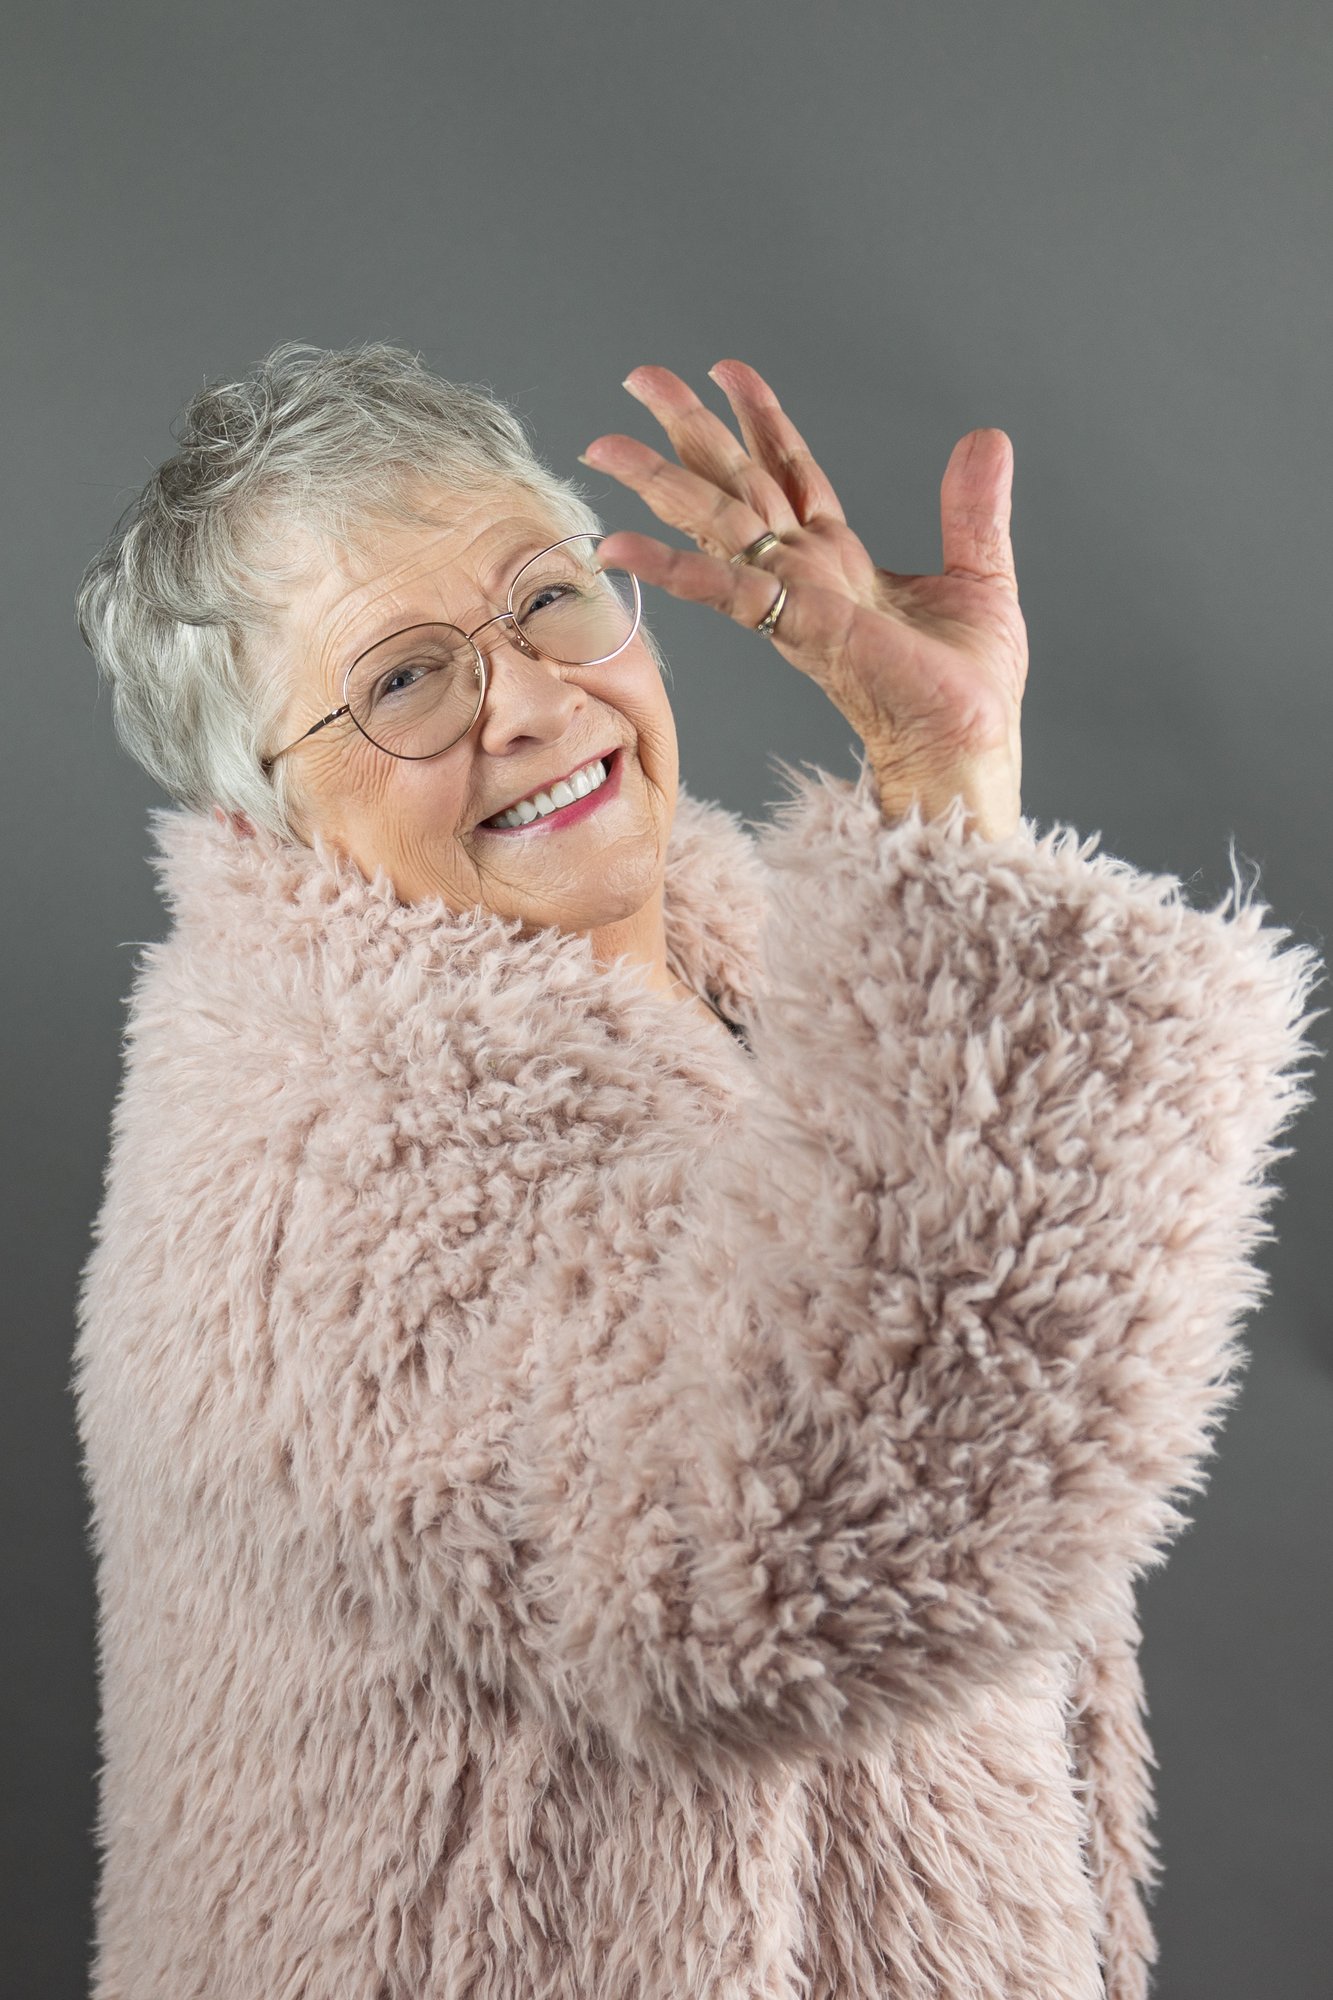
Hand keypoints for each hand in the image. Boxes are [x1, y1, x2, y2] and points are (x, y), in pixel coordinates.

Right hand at [581, 361, 1026, 839]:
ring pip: (716, 521)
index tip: (727, 369)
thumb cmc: (968, 689)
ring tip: (606, 440)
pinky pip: (724, 590)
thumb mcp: (980, 573)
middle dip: (689, 426)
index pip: (791, 469)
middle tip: (641, 375)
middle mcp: (806, 572)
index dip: (760, 417)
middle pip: (737, 481)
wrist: (969, 746)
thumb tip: (988, 437)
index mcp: (841, 558)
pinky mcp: (797, 626)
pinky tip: (620, 543)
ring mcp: (794, 598)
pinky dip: (671, 566)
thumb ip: (972, 506)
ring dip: (659, 479)